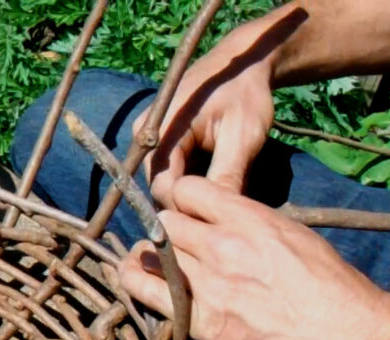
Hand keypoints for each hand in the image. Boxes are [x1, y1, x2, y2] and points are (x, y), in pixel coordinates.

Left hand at [119, 176, 389, 339]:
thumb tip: (226, 221)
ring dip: (149, 256)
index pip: (190, 190)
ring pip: (154, 255)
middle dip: (165, 229)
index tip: (184, 211)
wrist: (349, 338)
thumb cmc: (334, 289)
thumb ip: (254, 225)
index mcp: (252, 219)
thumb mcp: (296, 236)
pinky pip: (150, 295)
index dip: (182, 199)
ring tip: (147, 261)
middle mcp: (225, 246)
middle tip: (168, 242)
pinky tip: (132, 280)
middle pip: (166, 222)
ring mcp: (211, 285)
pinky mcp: (204, 323)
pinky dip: (136, 284)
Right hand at [134, 20, 275, 205]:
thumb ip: (228, 176)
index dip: (187, 211)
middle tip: (222, 218)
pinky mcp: (158, 146)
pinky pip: (169, 177)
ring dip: (190, 198)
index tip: (217, 224)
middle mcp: (145, 138)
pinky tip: (213, 187)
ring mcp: (149, 142)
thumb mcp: (243, 136)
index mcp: (160, 131)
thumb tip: (222, 220)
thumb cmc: (245, 94)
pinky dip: (190, 187)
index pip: (162, 189)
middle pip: (159, 191)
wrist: (242, 64)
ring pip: (164, 187)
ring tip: (219, 203)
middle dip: (188, 207)